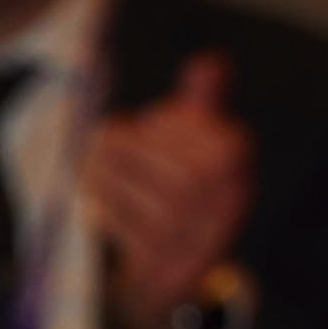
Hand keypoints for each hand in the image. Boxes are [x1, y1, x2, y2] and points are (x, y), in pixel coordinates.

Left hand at [89, 55, 250, 328]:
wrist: (185, 267)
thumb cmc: (190, 185)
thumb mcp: (202, 138)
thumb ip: (205, 100)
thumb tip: (211, 61)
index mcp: (237, 155)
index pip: (185, 127)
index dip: (154, 124)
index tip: (131, 123)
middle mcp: (228, 195)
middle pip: (154, 158)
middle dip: (118, 147)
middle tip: (96, 140)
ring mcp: (201, 233)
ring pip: (135, 192)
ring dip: (103, 176)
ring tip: (89, 166)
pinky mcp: (172, 265)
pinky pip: (126, 228)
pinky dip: (105, 210)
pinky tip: (95, 199)